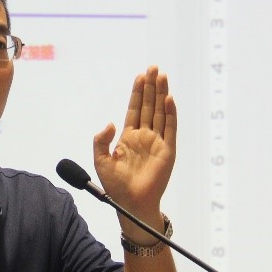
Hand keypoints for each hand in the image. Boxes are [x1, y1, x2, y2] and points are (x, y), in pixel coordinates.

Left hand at [92, 66, 176, 218]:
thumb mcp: (101, 160)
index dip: (137, 93)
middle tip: (153, 68)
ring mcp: (157, 142)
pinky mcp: (168, 151)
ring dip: (161, 94)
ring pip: (160, 113)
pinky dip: (170, 114)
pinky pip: (170, 129)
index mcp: (128, 138)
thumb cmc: (116, 186)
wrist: (130, 203)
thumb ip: (101, 140)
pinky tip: (168, 99)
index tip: (140, 76)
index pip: (134, 109)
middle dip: (151, 87)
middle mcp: (144, 137)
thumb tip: (110, 123)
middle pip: (149, 106)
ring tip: (162, 76)